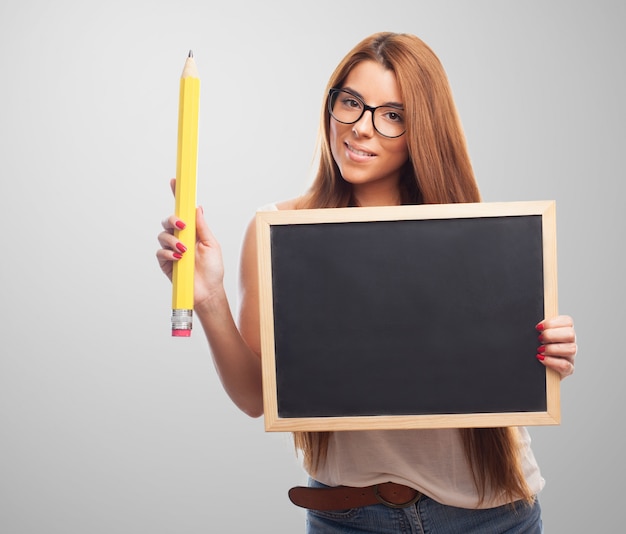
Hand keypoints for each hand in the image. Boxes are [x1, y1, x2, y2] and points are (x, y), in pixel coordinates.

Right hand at [156, 179, 224, 305]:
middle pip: (168, 220)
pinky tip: (178, 258)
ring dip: (173, 240)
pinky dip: (168, 253)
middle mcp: (180, 238)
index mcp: (192, 231)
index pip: (183, 211)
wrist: (208, 291)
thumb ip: (202, 226)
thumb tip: (197, 207)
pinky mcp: (165, 262)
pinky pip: (160, 252)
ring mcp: (171, 250)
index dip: (178, 195)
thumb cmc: (213, 269)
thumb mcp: (212, 244)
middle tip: (181, 225)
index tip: (175, 181)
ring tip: (184, 250)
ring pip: (163, 235)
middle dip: (172, 219)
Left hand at [536, 315, 576, 378]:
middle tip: (539, 339)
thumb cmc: (534, 349)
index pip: (568, 321)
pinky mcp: (568, 369)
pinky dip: (552, 361)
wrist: (533, 370)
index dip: (552, 323)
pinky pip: (565, 365)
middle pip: (571, 334)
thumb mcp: (535, 337)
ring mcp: (570, 356)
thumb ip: (538, 329)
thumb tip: (535, 326)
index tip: (538, 327)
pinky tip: (541, 359)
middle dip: (551, 335)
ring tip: (540, 350)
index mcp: (563, 331)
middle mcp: (570, 343)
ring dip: (552, 349)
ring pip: (571, 349)